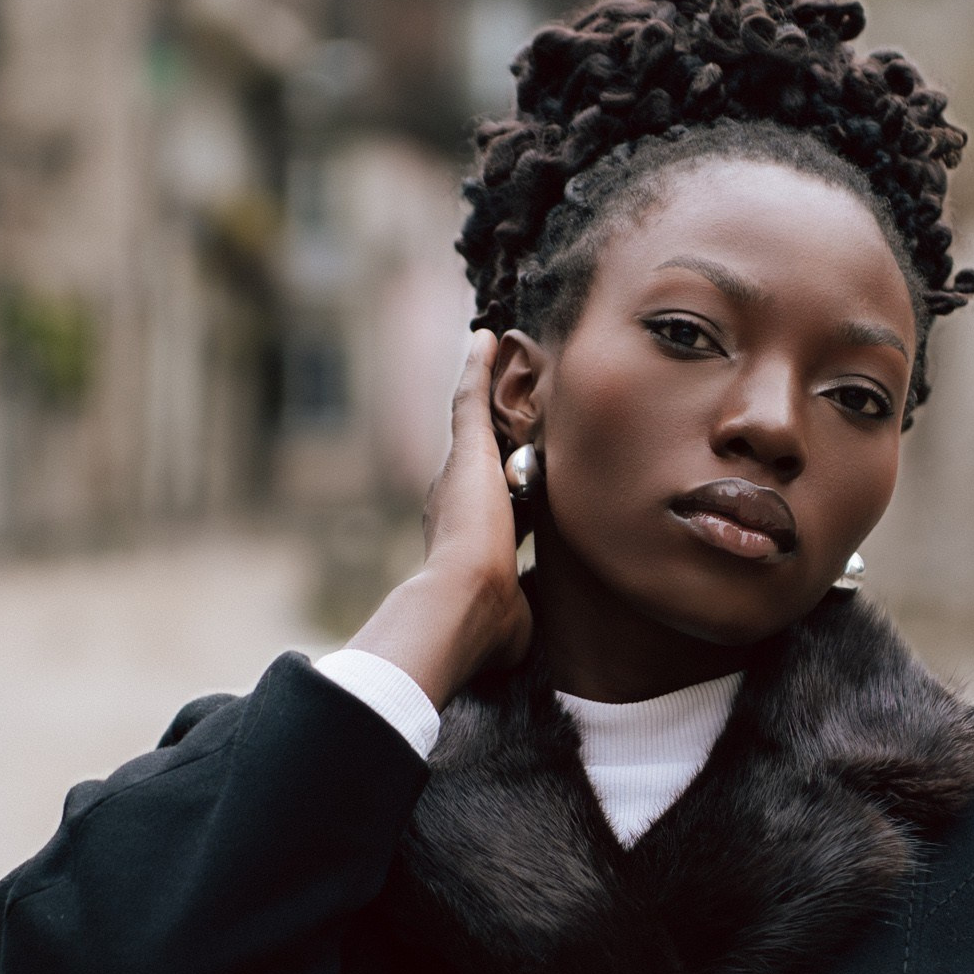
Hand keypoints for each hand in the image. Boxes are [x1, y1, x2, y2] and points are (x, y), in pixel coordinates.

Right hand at [346, 332, 532, 707]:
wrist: (464, 603)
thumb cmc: (488, 624)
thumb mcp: (513, 615)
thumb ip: (518, 611)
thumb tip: (522, 636)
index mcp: (463, 539)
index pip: (485, 506)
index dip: (495, 488)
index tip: (506, 480)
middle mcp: (451, 499)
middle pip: (476, 456)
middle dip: (486, 432)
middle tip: (498, 401)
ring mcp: (457, 472)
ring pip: (472, 420)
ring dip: (481, 387)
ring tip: (491, 353)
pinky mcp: (468, 449)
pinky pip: (472, 396)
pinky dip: (477, 366)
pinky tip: (487, 338)